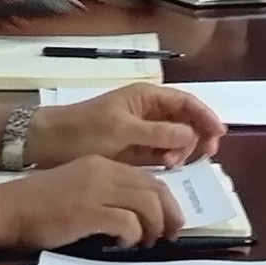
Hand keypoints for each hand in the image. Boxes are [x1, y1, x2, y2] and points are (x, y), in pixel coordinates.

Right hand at [0, 156, 180, 251]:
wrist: (6, 209)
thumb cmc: (38, 204)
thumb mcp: (78, 187)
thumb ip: (106, 194)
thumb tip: (136, 216)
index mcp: (103, 164)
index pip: (149, 178)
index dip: (166, 201)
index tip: (169, 220)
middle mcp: (104, 172)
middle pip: (155, 189)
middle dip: (169, 215)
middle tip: (170, 235)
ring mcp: (96, 191)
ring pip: (147, 205)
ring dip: (153, 227)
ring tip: (147, 242)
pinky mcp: (88, 212)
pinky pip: (127, 223)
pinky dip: (132, 236)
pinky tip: (123, 244)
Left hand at [33, 81, 225, 167]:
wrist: (47, 144)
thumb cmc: (83, 131)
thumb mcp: (121, 131)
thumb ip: (158, 134)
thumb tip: (190, 135)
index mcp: (146, 97)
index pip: (186, 102)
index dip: (205, 116)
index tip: (218, 135)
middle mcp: (148, 111)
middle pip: (185, 120)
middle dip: (197, 135)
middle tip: (204, 156)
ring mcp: (142, 131)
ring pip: (176, 138)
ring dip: (183, 149)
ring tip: (175, 164)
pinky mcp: (134, 149)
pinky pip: (161, 152)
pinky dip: (169, 158)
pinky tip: (169, 167)